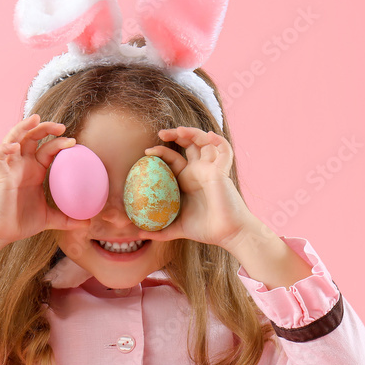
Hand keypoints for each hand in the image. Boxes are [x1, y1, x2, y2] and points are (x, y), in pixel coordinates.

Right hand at [0, 114, 89, 245]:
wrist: (0, 233)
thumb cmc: (20, 222)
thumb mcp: (49, 219)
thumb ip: (67, 219)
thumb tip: (88, 223)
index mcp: (35, 171)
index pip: (48, 149)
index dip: (59, 142)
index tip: (74, 142)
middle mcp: (22, 165)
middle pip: (32, 137)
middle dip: (45, 127)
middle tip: (62, 126)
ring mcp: (9, 168)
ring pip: (13, 139)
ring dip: (23, 127)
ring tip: (35, 119)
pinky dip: (4, 149)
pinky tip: (14, 146)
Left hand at [141, 127, 257, 249]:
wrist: (227, 234)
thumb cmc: (206, 230)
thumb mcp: (176, 228)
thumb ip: (159, 230)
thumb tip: (137, 234)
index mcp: (188, 179)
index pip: (173, 158)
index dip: (161, 152)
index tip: (147, 152)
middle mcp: (200, 171)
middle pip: (189, 144)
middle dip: (176, 134)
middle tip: (161, 133)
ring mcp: (212, 169)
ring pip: (205, 141)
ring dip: (193, 132)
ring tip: (179, 130)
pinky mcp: (222, 171)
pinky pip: (224, 150)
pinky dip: (219, 140)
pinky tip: (209, 136)